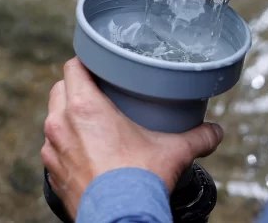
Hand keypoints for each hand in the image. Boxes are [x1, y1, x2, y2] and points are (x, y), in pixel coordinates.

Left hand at [40, 58, 223, 218]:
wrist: (118, 219)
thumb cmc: (139, 181)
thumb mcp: (176, 151)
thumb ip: (198, 136)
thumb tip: (215, 131)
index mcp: (85, 107)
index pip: (73, 67)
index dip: (86, 61)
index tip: (100, 63)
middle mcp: (61, 125)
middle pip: (60, 89)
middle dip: (77, 87)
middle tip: (101, 92)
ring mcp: (53, 151)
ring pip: (53, 120)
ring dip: (69, 118)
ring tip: (93, 123)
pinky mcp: (52, 175)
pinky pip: (55, 150)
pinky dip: (67, 147)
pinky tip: (87, 153)